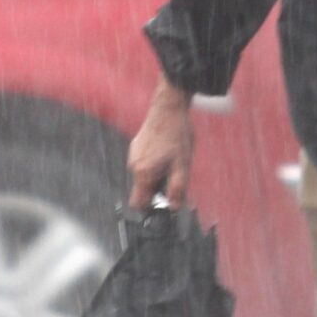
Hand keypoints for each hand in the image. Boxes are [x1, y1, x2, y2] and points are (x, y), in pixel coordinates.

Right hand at [128, 78, 194, 205]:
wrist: (168, 108)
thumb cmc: (176, 135)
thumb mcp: (182, 166)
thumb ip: (178, 189)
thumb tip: (174, 208)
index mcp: (143, 173)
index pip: (138, 203)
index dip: (150, 207)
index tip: (163, 204)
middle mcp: (134, 165)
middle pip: (143, 189)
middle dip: (158, 188)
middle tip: (175, 178)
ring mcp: (133, 154)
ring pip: (144, 175)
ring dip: (158, 175)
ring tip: (173, 161)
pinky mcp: (136, 146)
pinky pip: (144, 163)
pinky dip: (154, 163)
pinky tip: (167, 152)